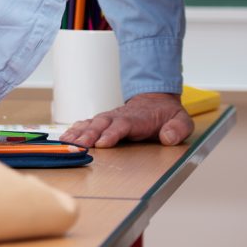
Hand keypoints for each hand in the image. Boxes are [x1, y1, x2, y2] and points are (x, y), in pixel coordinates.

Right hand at [60, 92, 193, 148]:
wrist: (156, 101)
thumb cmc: (167, 114)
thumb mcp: (182, 120)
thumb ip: (178, 129)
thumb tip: (168, 137)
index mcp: (137, 119)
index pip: (123, 125)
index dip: (112, 133)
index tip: (102, 143)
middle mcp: (119, 117)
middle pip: (101, 124)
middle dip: (89, 134)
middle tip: (78, 145)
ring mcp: (109, 118)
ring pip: (91, 123)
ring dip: (78, 133)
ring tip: (65, 142)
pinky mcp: (102, 122)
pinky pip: (86, 124)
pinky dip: (74, 130)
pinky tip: (65, 137)